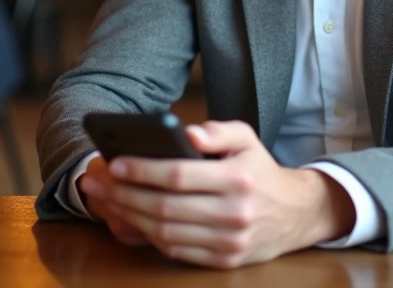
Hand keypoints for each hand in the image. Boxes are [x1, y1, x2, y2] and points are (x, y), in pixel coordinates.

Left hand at [83, 120, 355, 268]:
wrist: (294, 213)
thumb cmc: (259, 170)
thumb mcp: (247, 138)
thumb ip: (217, 130)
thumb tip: (187, 133)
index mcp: (238, 179)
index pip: (179, 175)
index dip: (142, 170)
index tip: (115, 163)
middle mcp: (234, 213)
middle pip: (166, 207)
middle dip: (125, 195)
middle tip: (98, 183)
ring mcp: (229, 242)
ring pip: (166, 233)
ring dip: (129, 217)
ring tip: (106, 200)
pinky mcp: (224, 261)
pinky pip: (176, 251)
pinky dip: (148, 237)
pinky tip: (130, 219)